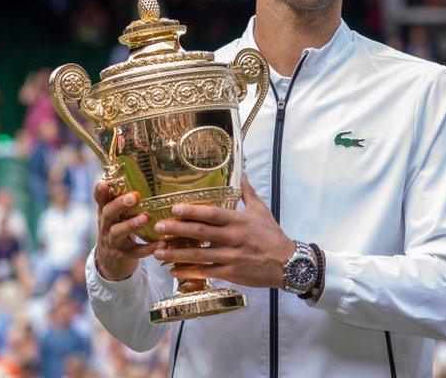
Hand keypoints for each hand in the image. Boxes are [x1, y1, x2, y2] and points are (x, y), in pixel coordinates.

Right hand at [93, 180, 159, 280]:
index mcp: (105, 213)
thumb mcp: (113, 215)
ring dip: (132, 224)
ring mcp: (115, 241)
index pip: (100, 200)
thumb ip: (117, 198)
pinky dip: (150, 248)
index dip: (100, 192)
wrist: (110, 262)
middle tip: (133, 197)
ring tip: (146, 217)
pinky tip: (162, 244)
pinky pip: (138, 252)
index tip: (103, 183)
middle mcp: (107, 226)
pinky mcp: (126, 255)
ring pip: (120, 232)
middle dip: (119, 205)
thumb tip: (130, 170)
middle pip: (108, 214)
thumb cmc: (116, 229)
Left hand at [154, 176, 294, 288]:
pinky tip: (173, 271)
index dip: (192, 211)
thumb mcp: (261, 210)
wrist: (287, 263)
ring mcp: (231, 257)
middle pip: (200, 233)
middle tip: (158, 227)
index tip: (174, 208)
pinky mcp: (231, 273)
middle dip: (176, 229)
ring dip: (176, 253)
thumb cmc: (272, 235)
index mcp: (238, 220)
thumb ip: (247, 192)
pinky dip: (187, 272)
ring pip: (198, 255)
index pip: (212, 214)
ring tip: (158, 251)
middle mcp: (233, 238)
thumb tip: (240, 172)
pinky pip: (205, 272)